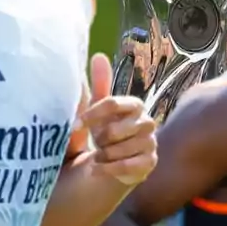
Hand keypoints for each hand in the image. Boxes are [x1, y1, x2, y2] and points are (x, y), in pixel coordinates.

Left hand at [79, 53, 157, 185]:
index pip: (112, 103)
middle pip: (113, 130)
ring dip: (101, 156)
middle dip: (98, 140)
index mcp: (134, 105)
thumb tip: (99, 56)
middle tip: (97, 143)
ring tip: (100, 156)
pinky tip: (97, 170)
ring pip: (118, 150)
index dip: (91, 115)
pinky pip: (125, 166)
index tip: (75, 125)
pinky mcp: (150, 163)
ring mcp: (151, 143)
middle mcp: (147, 122)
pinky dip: (106, 170)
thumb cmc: (102, 133)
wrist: (111, 166)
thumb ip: (99, 85)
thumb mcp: (96, 111)